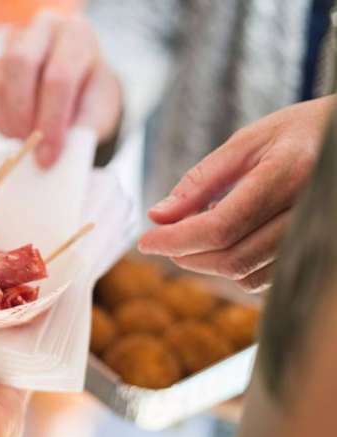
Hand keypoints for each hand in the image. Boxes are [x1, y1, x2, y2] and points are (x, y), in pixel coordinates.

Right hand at [0, 11, 121, 166]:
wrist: (78, 87)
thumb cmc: (90, 97)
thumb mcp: (99, 113)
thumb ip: (80, 132)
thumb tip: (53, 155)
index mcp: (75, 35)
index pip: (58, 77)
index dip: (51, 121)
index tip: (48, 157)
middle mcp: (41, 29)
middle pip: (19, 64)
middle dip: (23, 115)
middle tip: (31, 145)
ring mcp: (12, 43)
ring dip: (10, 122)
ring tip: (28, 140)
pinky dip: (0, 123)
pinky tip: (18, 131)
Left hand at [138, 96, 333, 292]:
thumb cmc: (298, 133)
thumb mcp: (246, 141)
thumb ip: (201, 180)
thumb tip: (158, 215)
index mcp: (289, 175)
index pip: (221, 227)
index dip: (176, 240)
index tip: (145, 241)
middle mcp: (308, 213)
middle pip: (232, 258)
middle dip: (186, 254)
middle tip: (162, 238)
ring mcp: (315, 239)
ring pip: (246, 275)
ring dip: (206, 262)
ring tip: (195, 230)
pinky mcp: (313, 257)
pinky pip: (263, 278)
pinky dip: (231, 266)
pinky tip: (225, 238)